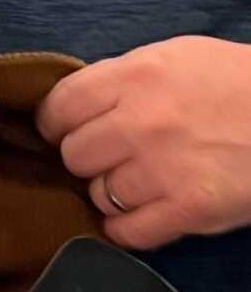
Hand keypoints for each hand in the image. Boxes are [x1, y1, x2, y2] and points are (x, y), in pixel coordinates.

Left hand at [36, 37, 250, 248]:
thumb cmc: (240, 85)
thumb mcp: (179, 59)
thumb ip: (124, 80)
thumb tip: (75, 108)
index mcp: (139, 75)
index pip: (60, 107)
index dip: (58, 124)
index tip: (68, 131)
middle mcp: (142, 121)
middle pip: (73, 155)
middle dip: (89, 158)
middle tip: (116, 156)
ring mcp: (162, 169)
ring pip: (97, 194)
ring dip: (113, 192)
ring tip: (145, 180)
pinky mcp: (185, 210)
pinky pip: (124, 232)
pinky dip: (129, 227)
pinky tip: (149, 211)